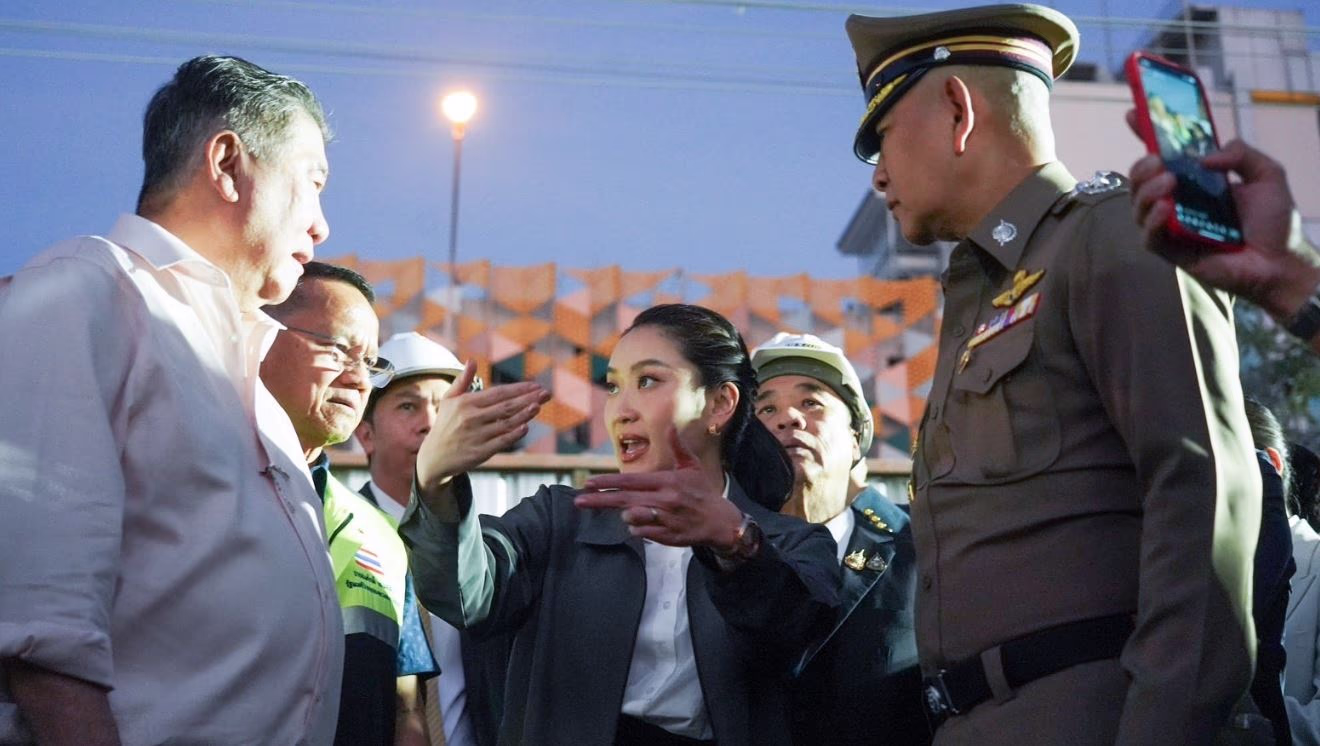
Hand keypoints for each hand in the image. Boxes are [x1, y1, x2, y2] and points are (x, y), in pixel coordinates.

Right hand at [415, 360, 548, 490]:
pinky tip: (526, 427)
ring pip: (505, 423)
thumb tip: (472, 360)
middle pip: (505, 407)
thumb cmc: (445, 424)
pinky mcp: (479, 452)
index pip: (498, 393)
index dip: (518, 389)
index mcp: (466, 403)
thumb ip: (462, 380)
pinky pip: (500, 442)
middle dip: (528, 399)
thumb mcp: (448, 400)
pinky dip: (513, 435)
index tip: (535, 385)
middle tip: (546, 393)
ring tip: (538, 406)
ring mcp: (476, 436)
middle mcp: (471, 418)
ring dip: (524, 415)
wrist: (433, 457)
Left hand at [574, 426, 744, 549]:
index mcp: (667, 481)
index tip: (589, 483)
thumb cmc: (702, 491)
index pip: (631, 481)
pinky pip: (642, 533)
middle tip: (578, 501)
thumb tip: (670, 427)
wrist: (720, 521)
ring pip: (632, 517)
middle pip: (624, 500)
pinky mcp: (667, 536)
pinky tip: (640, 523)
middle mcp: (664, 500)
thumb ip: (677, 447)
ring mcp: (665, 519)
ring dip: (625, 514)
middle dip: (599, 500)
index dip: (609, 482)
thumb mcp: (691, 466)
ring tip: (628, 511)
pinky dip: (636, 528)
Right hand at [1126, 110, 1319, 319]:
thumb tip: (1205, 157)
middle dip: (1141, 167)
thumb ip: (1241, 154)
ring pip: (1138, 207)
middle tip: (1159, 162)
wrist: (1281, 262)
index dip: (1145, 135)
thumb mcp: (1267, 174)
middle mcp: (1178, 202)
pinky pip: (1149, 237)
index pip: (1164, 156)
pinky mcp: (1172, 252)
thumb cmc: (1275, 222)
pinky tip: (1167, 211)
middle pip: (1140, 181)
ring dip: (1146, 191)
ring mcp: (1172, 228)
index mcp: (1196, 182)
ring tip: (1168, 183)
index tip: (1134, 114)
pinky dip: (1153, 221)